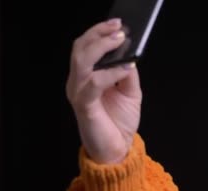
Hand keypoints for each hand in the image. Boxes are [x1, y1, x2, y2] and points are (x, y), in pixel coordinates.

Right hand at [66, 18, 141, 163]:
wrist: (117, 150)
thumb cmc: (119, 122)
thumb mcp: (130, 92)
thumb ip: (127, 73)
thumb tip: (130, 53)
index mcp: (86, 76)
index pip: (85, 47)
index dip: (99, 32)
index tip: (117, 23)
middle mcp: (78, 82)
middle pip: (80, 49)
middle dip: (99, 35)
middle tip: (119, 29)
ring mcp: (78, 93)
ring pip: (82, 61)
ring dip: (102, 48)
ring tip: (120, 41)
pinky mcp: (83, 105)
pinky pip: (94, 83)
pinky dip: (110, 73)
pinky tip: (125, 69)